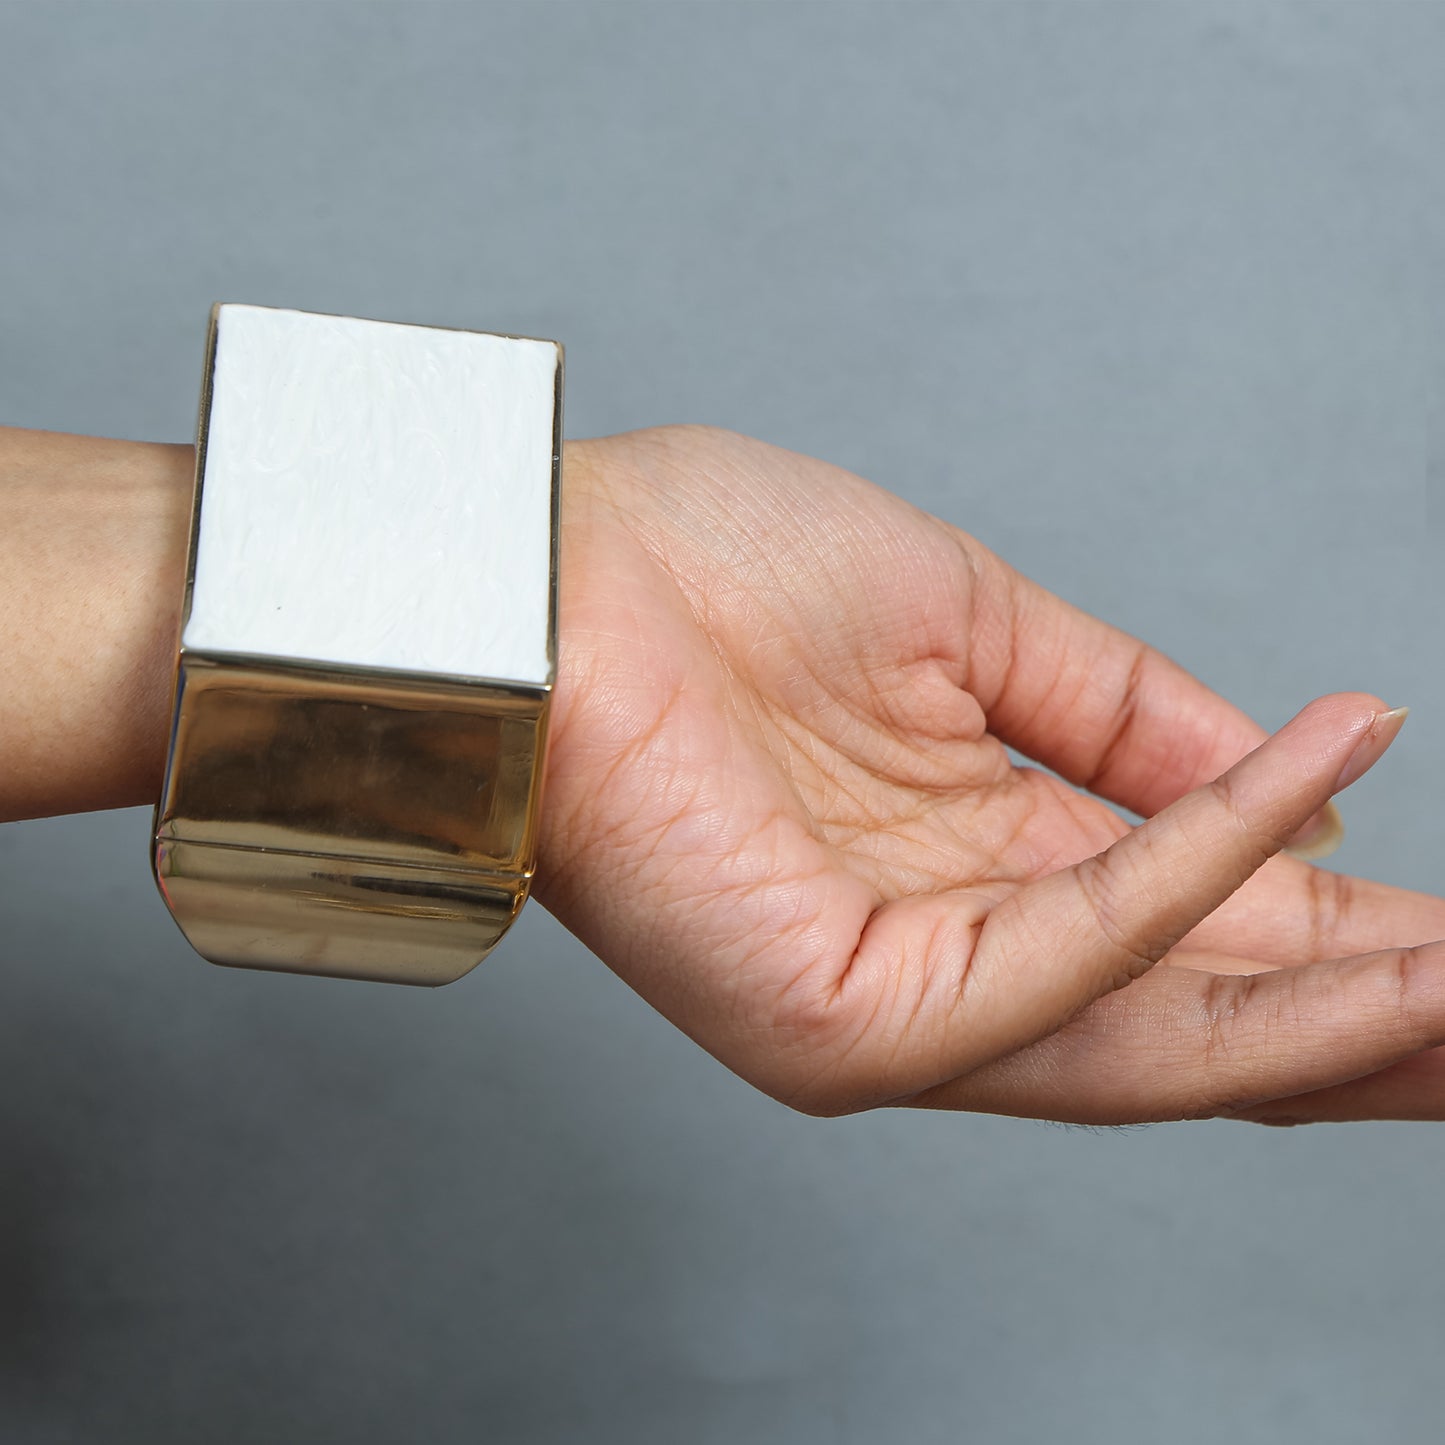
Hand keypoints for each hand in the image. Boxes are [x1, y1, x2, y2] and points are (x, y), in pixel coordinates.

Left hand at [539, 426, 1443, 1122]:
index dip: (1337, 930)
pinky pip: (1065, 957)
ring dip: (1339, 998)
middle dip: (1372, 1007)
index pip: (1192, 929)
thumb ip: (1128, 715)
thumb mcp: (972, 624)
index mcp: (972, 859)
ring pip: (1162, 1038)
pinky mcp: (847, 1020)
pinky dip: (1202, 885)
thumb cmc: (715, 579)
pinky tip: (1315, 829)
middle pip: (1199, 1019)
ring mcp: (895, 1003)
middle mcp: (945, 950)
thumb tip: (1297, 776)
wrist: (548, 575)